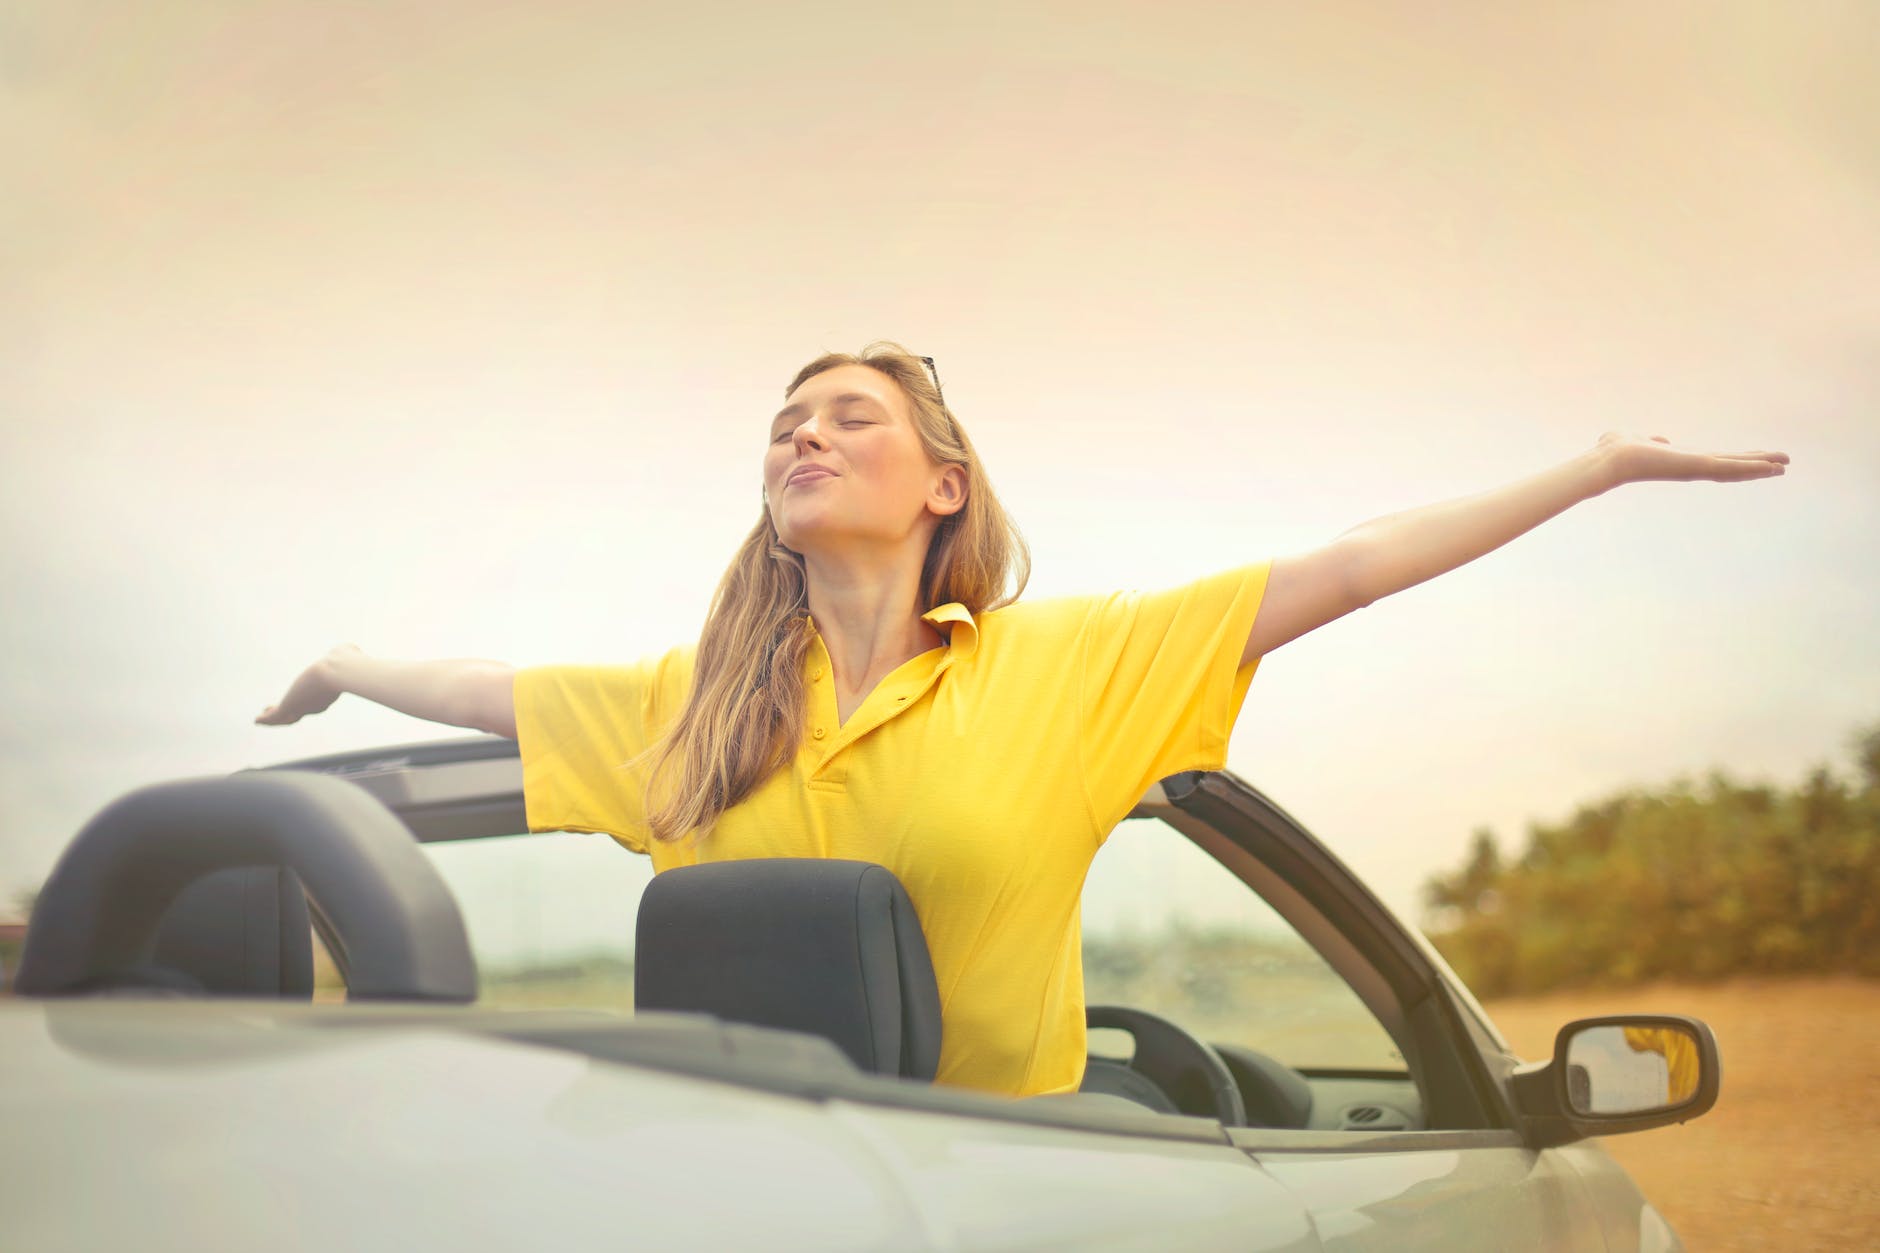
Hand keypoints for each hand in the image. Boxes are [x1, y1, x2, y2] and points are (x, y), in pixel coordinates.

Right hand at [255, 644, 357, 724]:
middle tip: (276, 710)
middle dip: (289, 712)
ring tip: (263, 715)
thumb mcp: (346, 655)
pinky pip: (275, 716)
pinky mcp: (289, 706)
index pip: (314, 702)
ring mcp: (302, 707)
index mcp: (327, 695)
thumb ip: (347, 653)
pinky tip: (257, 720)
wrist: (336, 671)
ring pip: (286, 717)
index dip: (307, 701)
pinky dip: (266, 720)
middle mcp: (315, 705)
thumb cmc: (343, 662)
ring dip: (274, 717)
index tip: (301, 696)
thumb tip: (351, 649)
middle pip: (299, 713)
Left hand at [1596, 431, 1788, 488]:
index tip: (1758, 459)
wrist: (1607, 460)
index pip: (1718, 460)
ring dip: (1760, 467)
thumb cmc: (1613, 452)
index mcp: (1682, 461)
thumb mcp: (1638, 440)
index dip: (1739, 460)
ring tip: (1784, 466)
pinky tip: (1771, 468)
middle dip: (1757, 465)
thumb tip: (1658, 440)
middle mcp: (1691, 467)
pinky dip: (1750, 468)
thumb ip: (1651, 440)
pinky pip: (1729, 467)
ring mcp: (1695, 468)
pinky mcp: (1695, 467)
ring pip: (1735, 468)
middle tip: (1783, 465)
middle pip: (1733, 466)